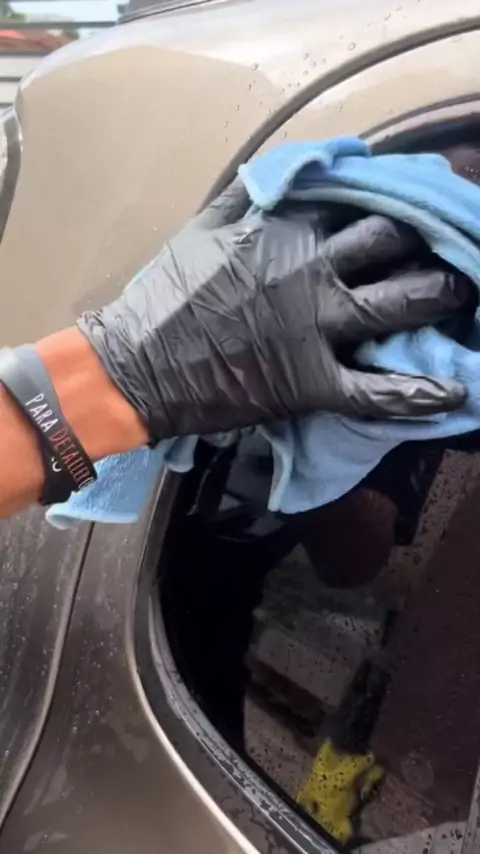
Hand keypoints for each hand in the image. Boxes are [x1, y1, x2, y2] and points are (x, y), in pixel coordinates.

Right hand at [78, 181, 468, 440]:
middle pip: (391, 242)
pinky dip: (415, 395)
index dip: (395, 193)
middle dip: (430, 238)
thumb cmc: (166, 295)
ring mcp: (312, 328)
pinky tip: (454, 395)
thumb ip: (250, 193)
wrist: (138, 365)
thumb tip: (292, 168)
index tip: (422, 193)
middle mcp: (308, 272)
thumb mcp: (202, 227)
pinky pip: (373, 391)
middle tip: (455, 242)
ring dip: (439, 297)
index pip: (356, 197)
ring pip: (395, 306)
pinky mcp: (309, 382)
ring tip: (464, 294)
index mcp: (282, 230)